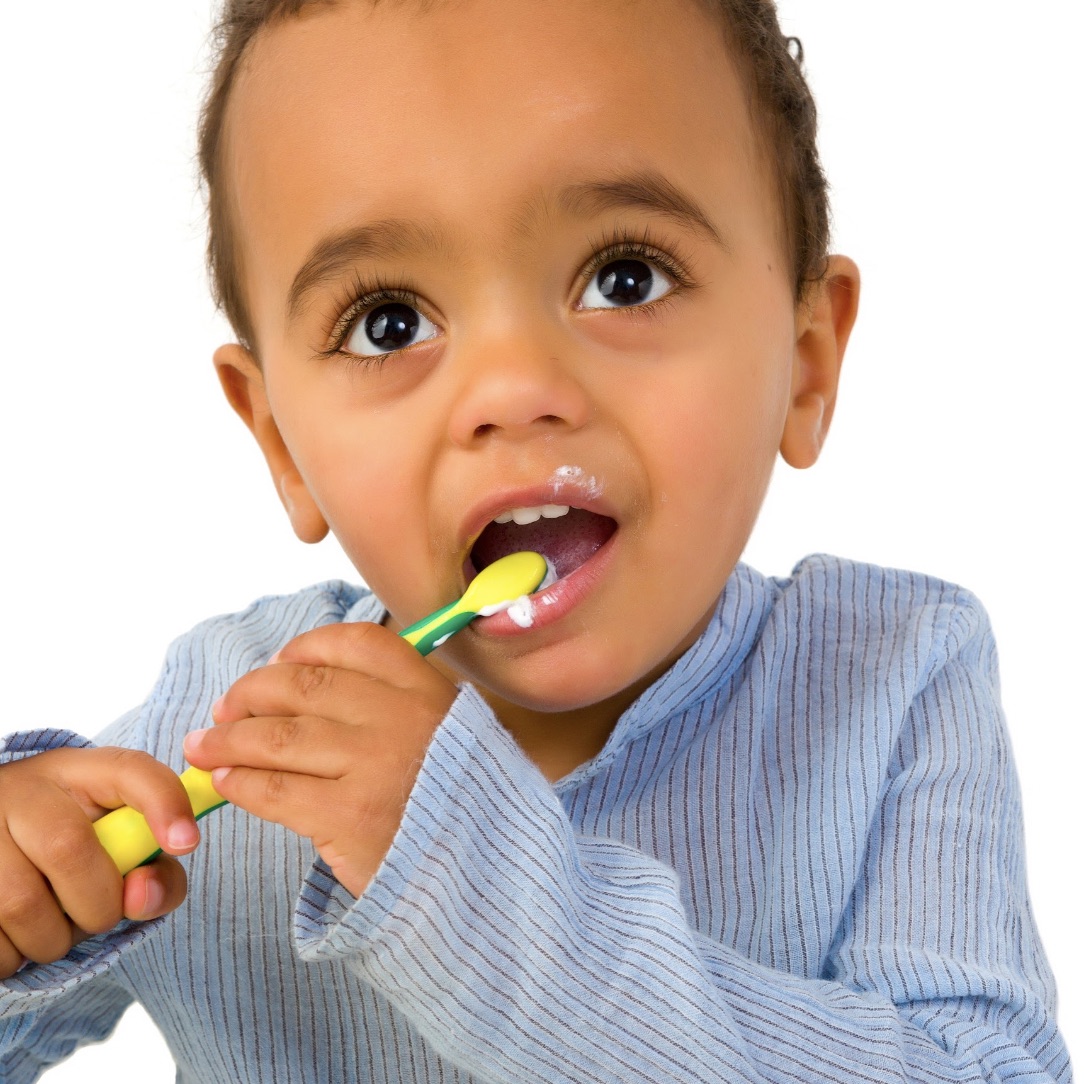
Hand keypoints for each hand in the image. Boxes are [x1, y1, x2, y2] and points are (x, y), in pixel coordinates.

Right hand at [0, 747, 197, 978]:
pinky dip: (10, 955)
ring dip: (49, 940)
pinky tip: (15, 935)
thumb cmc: (72, 850)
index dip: (164, 803)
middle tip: (96, 915)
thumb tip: (141, 896)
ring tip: (52, 927)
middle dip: (96, 904)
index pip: (130, 770)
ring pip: (19, 903)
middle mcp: (23, 788)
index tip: (187, 843)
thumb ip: (156, 873)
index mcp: (80, 771)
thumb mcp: (118, 847)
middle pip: (68, 846)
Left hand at [184, 621, 457, 896]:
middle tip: (223, 709)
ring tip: (203, 747)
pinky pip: (275, 789)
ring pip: (278, 736)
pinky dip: (240, 782)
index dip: (305, 648)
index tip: (278, 662)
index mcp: (428, 692)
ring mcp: (375, 766)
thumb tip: (304, 689)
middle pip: (303, 686)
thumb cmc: (458, 809)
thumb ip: (397, 708)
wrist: (487, 879)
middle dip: (250, 694)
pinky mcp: (350, 817)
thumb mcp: (450, 739)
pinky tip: (225, 782)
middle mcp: (402, 718)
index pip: (355, 645)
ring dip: (228, 739)